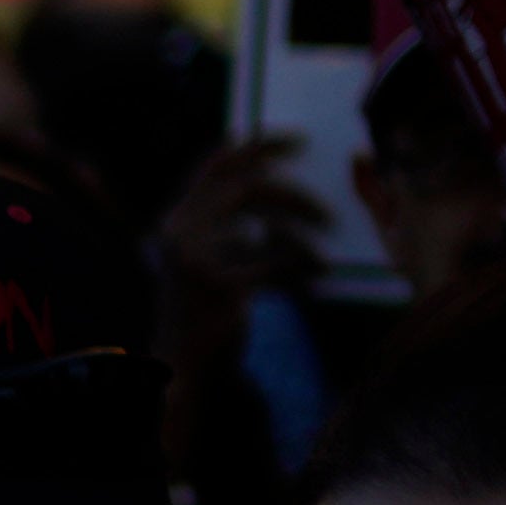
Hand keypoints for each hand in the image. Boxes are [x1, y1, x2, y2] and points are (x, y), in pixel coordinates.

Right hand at [145, 124, 345, 369]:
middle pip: (247, 186)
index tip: (297, 138)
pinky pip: (274, 263)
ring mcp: (195, 258)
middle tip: (327, 203)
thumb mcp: (207, 260)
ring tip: (326, 236)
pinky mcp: (217, 286)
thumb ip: (227, 225)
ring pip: (263, 221)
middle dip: (294, 191)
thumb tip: (282, 186)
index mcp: (179, 218)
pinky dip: (302, 263)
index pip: (218, 163)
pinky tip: (321, 269)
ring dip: (302, 225)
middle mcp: (180, 230)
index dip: (258, 144)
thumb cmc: (204, 311)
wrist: (181, 366)